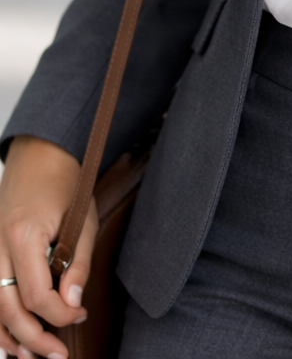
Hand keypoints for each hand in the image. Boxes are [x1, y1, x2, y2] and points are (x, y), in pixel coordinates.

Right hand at [0, 136, 96, 358]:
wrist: (40, 153)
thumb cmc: (66, 182)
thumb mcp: (83, 220)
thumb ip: (78, 264)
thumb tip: (72, 305)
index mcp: (23, 235)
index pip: (36, 295)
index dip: (59, 315)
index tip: (80, 315)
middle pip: (7, 309)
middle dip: (34, 338)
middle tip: (59, 354)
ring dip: (9, 338)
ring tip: (33, 357)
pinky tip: (11, 341)